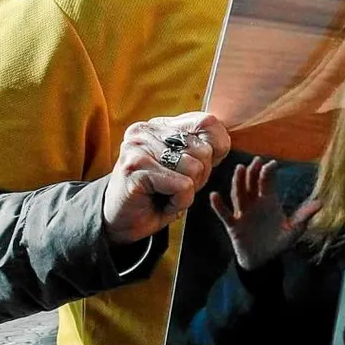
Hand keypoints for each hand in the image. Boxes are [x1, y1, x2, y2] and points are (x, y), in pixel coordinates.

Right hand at [102, 114, 230, 245]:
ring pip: (195, 168)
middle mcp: (146, 130)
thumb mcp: (187, 168)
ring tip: (165, 193)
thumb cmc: (159, 194)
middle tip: (174, 186)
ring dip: (188, 191)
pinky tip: (160, 202)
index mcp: (161, 125)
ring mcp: (138, 147)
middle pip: (205, 150)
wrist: (122, 221)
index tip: (196, 167)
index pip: (208, 123)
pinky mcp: (135, 167)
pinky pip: (183, 186)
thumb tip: (222, 142)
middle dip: (200, 177)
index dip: (216, 149)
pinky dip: (179, 202)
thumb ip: (203, 150)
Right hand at [207, 157, 320, 269]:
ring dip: (238, 182)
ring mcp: (243, 213)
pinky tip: (214, 196)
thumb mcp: (294, 229)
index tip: (272, 164)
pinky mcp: (233, 225)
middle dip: (253, 173)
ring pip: (239, 195)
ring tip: (239, 169)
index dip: (268, 173)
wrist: (264, 260)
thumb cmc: (278, 241)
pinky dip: (219, 206)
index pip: (267, 183)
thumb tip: (321, 203)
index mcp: (269, 201)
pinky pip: (224, 214)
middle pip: (251, 184)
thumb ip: (304, 216)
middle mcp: (254, 204)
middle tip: (255, 160)